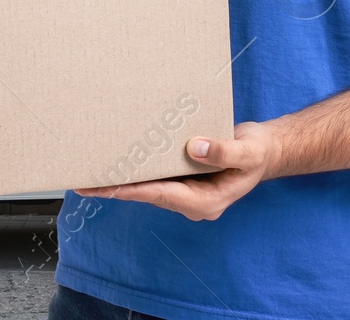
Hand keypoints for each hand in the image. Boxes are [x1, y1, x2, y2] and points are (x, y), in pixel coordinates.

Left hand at [73, 120, 280, 220]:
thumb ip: (222, 150)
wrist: (266, 151)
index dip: (131, 190)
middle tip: (82, 184)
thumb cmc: (259, 152)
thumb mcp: (248, 150)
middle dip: (117, 190)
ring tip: (90, 174)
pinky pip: (157, 178)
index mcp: (206, 201)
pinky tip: (118, 162)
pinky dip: (137, 171)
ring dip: (123, 181)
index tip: (105, 188)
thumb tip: (192, 147)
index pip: (160, 195)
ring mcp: (188, 193)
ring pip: (150, 188)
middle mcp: (192, 202)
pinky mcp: (185, 181)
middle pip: (148, 195)